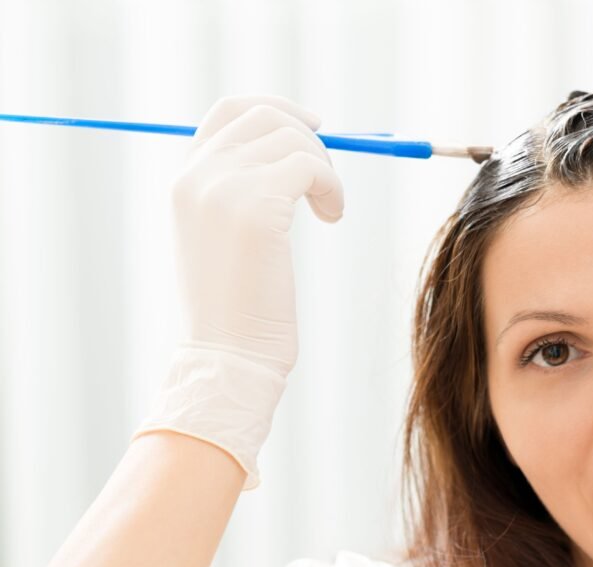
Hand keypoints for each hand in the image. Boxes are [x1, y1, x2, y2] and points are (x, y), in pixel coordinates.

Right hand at [172, 94, 344, 376]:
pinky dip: (332, 187)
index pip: (230, 112)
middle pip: (266, 117)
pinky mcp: (255, 206)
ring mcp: (222, 188)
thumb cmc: (237, 310)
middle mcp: (196, 176)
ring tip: (329, 209)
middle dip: (309, 140)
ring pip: (293, 139)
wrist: (227, 356)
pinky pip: (311, 166)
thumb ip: (242, 192)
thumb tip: (294, 151)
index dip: (277, 109)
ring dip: (325, 169)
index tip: (314, 128)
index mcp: (184, 182)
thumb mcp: (226, 240)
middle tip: (327, 182)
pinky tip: (332, 216)